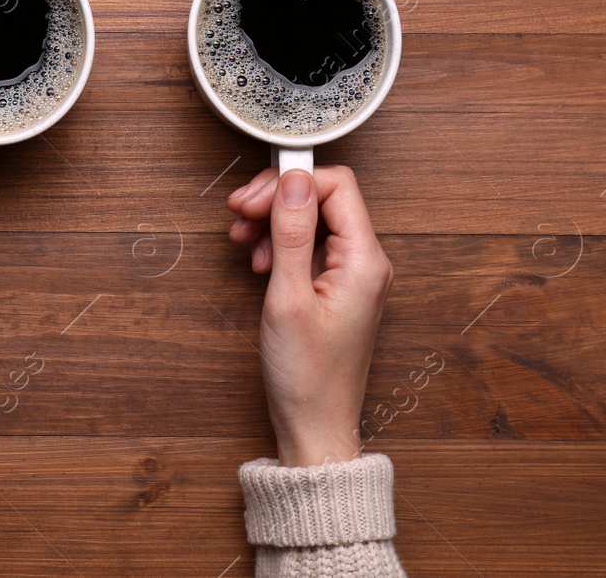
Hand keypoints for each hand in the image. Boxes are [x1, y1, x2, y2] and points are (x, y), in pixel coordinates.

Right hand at [226, 166, 393, 466]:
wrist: (314, 425)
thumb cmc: (306, 374)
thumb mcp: (287, 298)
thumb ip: (292, 234)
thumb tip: (293, 181)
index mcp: (364, 260)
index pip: (336, 186)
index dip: (290, 184)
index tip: (251, 199)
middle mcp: (366, 261)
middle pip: (323, 198)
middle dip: (277, 199)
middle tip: (238, 214)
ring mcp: (352, 274)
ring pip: (313, 219)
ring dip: (274, 221)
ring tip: (244, 241)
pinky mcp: (337, 285)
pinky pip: (310, 245)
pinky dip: (280, 244)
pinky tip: (260, 261)